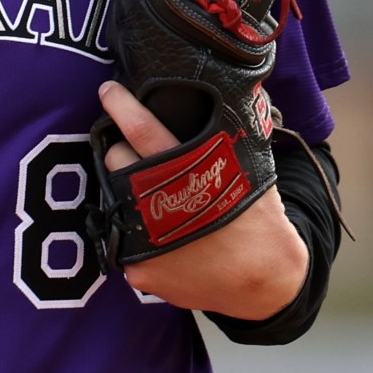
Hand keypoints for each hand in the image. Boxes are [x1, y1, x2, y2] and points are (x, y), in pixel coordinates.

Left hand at [96, 81, 308, 319]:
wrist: (264, 281)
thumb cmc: (258, 222)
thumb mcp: (248, 171)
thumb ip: (220, 141)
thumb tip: (218, 100)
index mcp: (188, 174)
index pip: (144, 131)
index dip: (122, 106)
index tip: (108, 91)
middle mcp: (159, 207)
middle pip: (117, 161)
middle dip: (121, 152)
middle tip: (137, 156)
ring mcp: (144, 242)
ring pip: (115, 200)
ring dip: (127, 192)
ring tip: (152, 198)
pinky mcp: (138, 269)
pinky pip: (125, 239)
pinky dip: (138, 234)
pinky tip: (161, 237)